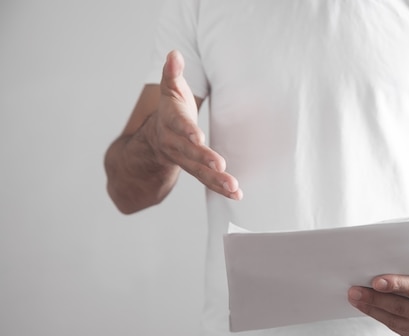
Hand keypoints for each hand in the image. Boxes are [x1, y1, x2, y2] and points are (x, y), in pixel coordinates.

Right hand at [148, 50, 242, 199]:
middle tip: (220, 165)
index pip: (179, 126)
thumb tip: (174, 54)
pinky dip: (222, 188)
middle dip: (204, 159)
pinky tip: (237, 194)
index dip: (187, 132)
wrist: (156, 139)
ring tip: (234, 187)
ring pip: (199, 172)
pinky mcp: (196, 170)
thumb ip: (172, 73)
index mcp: (171, 122)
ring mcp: (185, 160)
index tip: (198, 137)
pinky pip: (208, 181)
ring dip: (216, 180)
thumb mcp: (170, 90)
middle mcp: (176, 144)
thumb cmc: (170, 109)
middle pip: (190, 153)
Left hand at [347, 265, 408, 335]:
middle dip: (374, 299)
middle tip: (354, 290)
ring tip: (356, 299)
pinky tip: (370, 309)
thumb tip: (383, 269)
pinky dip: (383, 318)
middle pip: (400, 308)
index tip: (375, 281)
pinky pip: (399, 328)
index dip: (394, 285)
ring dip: (372, 310)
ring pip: (395, 321)